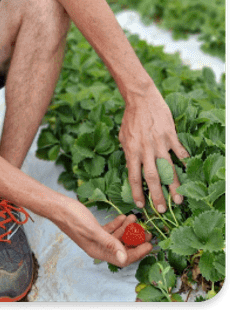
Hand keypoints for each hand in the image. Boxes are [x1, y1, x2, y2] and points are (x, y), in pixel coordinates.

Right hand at [54, 199, 151, 268]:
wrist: (58, 207)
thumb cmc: (73, 218)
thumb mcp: (94, 231)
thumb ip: (110, 244)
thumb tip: (124, 258)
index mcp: (98, 251)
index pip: (123, 258)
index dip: (138, 253)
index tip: (149, 244)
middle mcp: (98, 247)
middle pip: (122, 248)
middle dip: (136, 240)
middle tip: (147, 230)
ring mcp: (97, 238)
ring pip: (118, 238)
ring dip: (128, 229)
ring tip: (134, 217)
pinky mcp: (95, 230)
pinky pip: (111, 230)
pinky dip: (118, 224)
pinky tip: (123, 217)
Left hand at [118, 86, 188, 212]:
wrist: (141, 100)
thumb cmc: (130, 120)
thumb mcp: (123, 138)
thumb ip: (128, 154)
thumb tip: (133, 169)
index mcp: (132, 151)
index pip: (133, 177)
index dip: (137, 192)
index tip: (140, 204)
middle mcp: (145, 150)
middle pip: (152, 178)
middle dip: (156, 196)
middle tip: (161, 210)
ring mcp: (159, 143)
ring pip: (168, 169)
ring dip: (173, 186)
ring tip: (178, 200)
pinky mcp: (170, 135)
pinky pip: (179, 150)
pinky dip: (184, 160)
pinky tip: (187, 169)